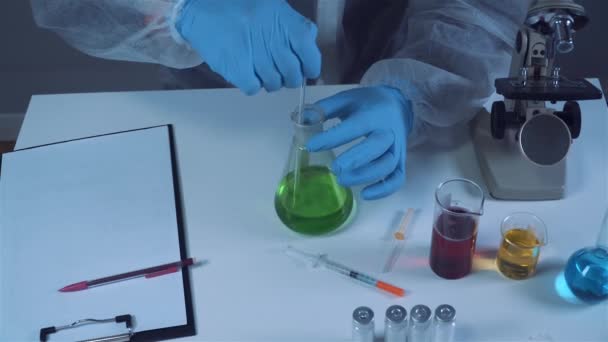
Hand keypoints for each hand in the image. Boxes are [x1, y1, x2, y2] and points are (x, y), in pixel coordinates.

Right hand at [176, 0, 320, 94]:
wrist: (201, 8)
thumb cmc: (239, 7)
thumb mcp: (273, 8)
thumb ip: (294, 27)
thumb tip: (310, 47)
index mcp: (285, 22)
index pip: (310, 55)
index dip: (310, 67)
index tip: (306, 70)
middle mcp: (272, 39)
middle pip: (293, 74)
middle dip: (289, 78)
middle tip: (281, 73)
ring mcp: (255, 56)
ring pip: (274, 84)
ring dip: (269, 81)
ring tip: (258, 68)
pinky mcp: (237, 69)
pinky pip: (254, 88)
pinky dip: (252, 84)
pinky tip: (246, 72)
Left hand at [306, 86, 412, 199]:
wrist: (397, 105)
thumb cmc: (368, 103)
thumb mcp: (347, 99)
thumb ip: (326, 108)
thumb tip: (304, 120)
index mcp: (374, 113)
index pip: (355, 126)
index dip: (332, 138)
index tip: (311, 146)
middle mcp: (388, 131)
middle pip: (374, 148)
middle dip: (353, 160)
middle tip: (333, 169)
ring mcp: (397, 147)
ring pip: (386, 165)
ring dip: (365, 176)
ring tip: (342, 180)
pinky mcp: (400, 160)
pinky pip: (397, 177)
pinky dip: (384, 189)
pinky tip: (365, 194)